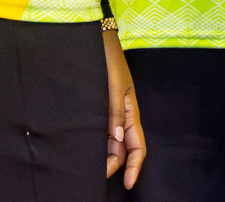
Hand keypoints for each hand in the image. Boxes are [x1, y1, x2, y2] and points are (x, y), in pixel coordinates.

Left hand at [104, 29, 144, 188]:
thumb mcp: (113, 87)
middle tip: (97, 175)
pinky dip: (96, 143)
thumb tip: (117, 139)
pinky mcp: (99, 107)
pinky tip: (87, 148)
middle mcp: (122, 116)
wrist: (98, 41)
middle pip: (123, 149)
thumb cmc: (109, 61)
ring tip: (90, 167)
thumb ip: (115, 113)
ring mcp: (110, 112)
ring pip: (111, 142)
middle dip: (114, 165)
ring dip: (104, 155)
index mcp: (131, 112)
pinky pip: (100, 131)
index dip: (135, 166)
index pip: (138, 146)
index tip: (128, 184)